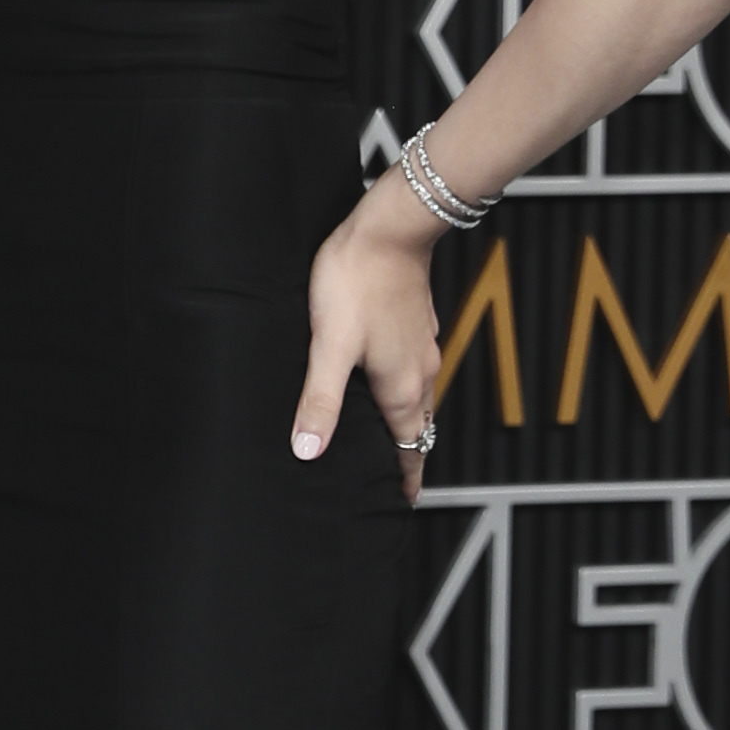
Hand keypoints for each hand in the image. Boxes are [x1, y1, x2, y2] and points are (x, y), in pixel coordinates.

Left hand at [293, 173, 444, 492]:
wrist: (389, 228)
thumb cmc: (358, 281)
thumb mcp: (330, 347)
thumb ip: (319, 400)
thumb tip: (309, 450)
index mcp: (401, 386)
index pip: (411, 447)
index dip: (407, 477)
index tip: (404, 501)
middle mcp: (419, 370)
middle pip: (418, 425)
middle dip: (408, 454)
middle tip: (395, 479)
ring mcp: (421, 345)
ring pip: (418, 395)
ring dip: (407, 420)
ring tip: (390, 436)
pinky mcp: (415, 322)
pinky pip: (413, 367)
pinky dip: (403, 386)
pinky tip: (383, 378)